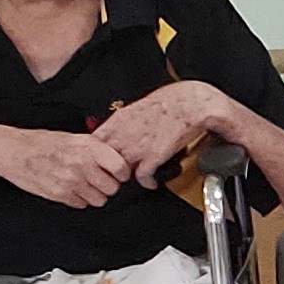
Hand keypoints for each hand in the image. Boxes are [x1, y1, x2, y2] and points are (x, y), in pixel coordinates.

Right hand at [1, 124, 132, 208]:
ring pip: (99, 200)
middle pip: (113, 188)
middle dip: (108, 186)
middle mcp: (82, 164)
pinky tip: (69, 188)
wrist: (13, 151)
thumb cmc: (42, 143)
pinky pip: (81, 205)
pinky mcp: (60, 194)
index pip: (121, 168)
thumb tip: (118, 160)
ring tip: (83, 185)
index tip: (118, 174)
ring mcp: (71, 180)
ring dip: (94, 195)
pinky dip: (78, 199)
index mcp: (89, 146)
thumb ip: (96, 149)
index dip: (122, 174)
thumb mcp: (73, 138)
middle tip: (98, 181)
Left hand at [94, 79, 231, 187]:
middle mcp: (124, 135)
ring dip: (126, 178)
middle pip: (104, 160)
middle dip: (108, 169)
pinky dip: (146, 182)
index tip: (102, 160)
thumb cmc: (170, 101)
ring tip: (133, 179)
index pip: (94, 143)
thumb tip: (120, 129)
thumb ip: (125, 121)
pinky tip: (151, 181)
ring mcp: (137, 147)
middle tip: (115, 174)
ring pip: (119, 171)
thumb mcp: (137, 107)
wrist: (189, 104)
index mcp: (118, 121)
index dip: (97, 154)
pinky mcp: (153, 157)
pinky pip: (142, 177)